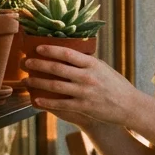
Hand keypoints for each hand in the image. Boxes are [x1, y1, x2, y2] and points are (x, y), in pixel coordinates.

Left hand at [24, 45, 149, 130]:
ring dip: (38, 82)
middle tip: (26, 62)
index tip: (38, 48)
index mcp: (92, 64)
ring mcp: (85, 92)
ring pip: (55, 85)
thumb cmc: (116, 85)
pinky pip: (60, 103)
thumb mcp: (103, 68)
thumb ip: (86, 62)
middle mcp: (87, 76)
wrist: (129, 106)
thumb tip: (68, 54)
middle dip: (38, 64)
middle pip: (57, 68)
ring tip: (27, 80)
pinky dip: (46, 102)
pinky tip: (36, 100)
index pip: (67, 53)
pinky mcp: (84, 106)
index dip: (50, 50)